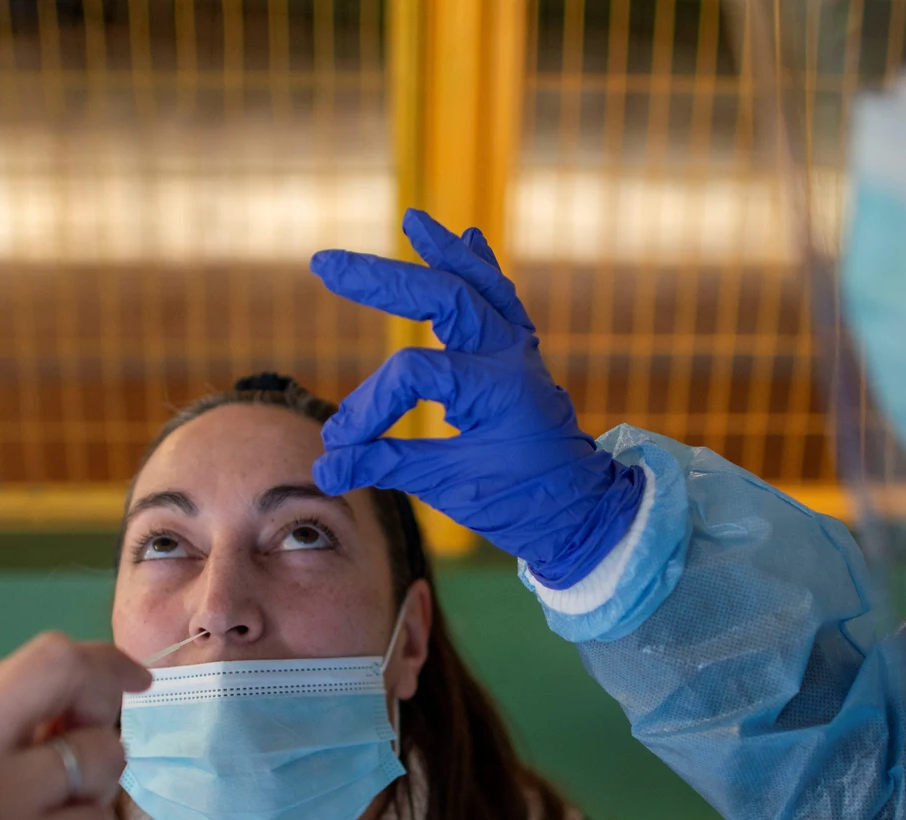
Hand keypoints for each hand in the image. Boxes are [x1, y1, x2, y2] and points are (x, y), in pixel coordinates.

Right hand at [0, 633, 150, 819]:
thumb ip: (13, 720)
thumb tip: (94, 686)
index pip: (42, 656)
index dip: (102, 663)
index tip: (131, 679)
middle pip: (62, 666)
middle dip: (104, 687)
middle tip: (103, 729)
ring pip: (101, 754)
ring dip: (96, 787)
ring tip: (53, 819)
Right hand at [309, 208, 645, 588]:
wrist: (580, 511)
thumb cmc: (522, 501)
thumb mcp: (450, 487)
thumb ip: (386, 464)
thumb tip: (325, 465)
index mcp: (496, 386)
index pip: (414, 372)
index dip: (370, 404)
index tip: (342, 444)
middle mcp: (510, 355)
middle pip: (443, 296)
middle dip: (382, 280)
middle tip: (326, 265)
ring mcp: (519, 350)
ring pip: (480, 284)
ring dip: (443, 252)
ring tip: (414, 222)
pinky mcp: (520, 355)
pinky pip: (501, 299)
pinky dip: (481, 268)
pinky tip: (467, 239)